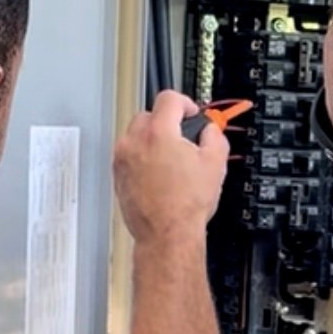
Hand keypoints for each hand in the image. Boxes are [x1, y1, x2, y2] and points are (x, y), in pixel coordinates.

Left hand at [114, 91, 229, 245]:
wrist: (167, 235)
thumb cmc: (186, 206)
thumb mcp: (215, 164)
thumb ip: (214, 136)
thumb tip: (210, 130)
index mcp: (159, 133)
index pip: (169, 98)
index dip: (185, 103)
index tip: (191, 113)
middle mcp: (135, 142)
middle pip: (149, 115)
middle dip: (167, 123)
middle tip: (183, 139)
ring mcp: (122, 159)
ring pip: (136, 135)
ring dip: (153, 140)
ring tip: (171, 160)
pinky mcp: (117, 175)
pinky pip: (129, 155)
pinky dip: (142, 157)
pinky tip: (159, 174)